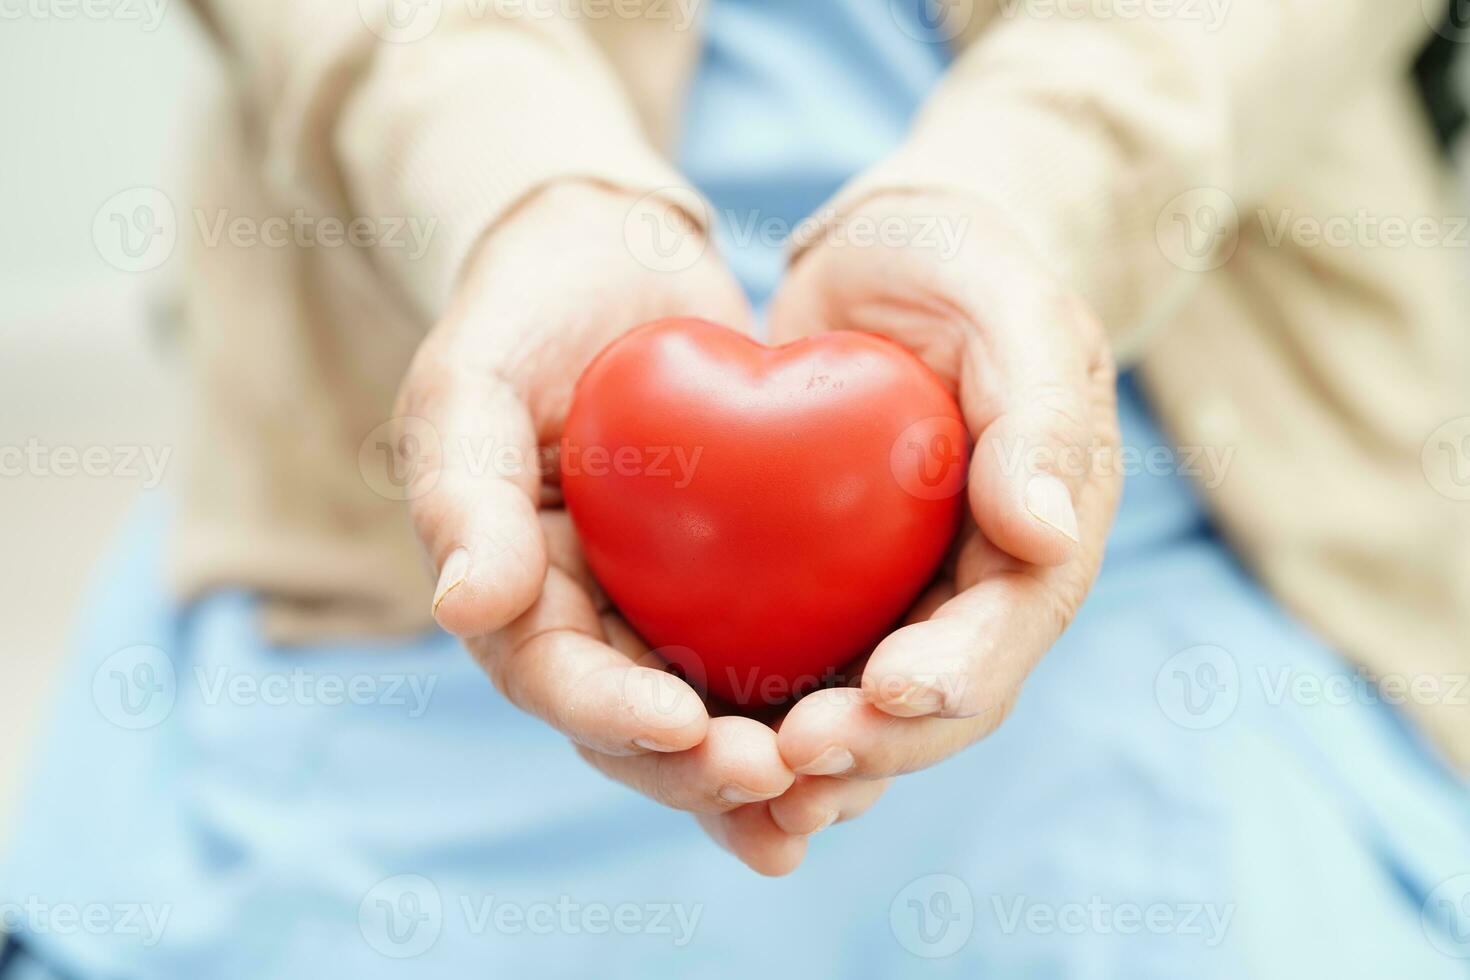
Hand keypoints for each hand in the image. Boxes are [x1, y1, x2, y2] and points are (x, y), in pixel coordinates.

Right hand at [396, 182, 804, 872]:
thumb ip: (463, 484)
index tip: (680, 725)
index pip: (551, 674)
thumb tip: (464, 610)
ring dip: (759, 774)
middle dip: (697, 769)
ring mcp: (656, 607)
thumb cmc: (526, 309)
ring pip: (707, 716)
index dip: (609, 712)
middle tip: (776, 783)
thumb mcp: (474, 376)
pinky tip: (871, 730)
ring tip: (825, 803)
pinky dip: (809, 703)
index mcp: (509, 588)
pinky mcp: (729, 584)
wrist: (609, 261)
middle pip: (635, 727)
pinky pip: (768, 657)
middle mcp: (583, 618)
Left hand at [743, 191, 1121, 847]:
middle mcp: (976, 589)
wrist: (889, 263)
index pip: (1009, 628)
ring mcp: (903, 597)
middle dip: (874, 741)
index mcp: (1041, 539)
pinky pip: (799, 664)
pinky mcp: (831, 589)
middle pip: (934, 699)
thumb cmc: (960, 269)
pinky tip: (700, 741)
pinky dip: (759, 714)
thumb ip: (1039, 413)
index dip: (958, 674)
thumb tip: (1047, 538)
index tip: (889, 689)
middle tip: (792, 758)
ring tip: (744, 788)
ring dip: (814, 761)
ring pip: (864, 707)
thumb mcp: (1010, 307)